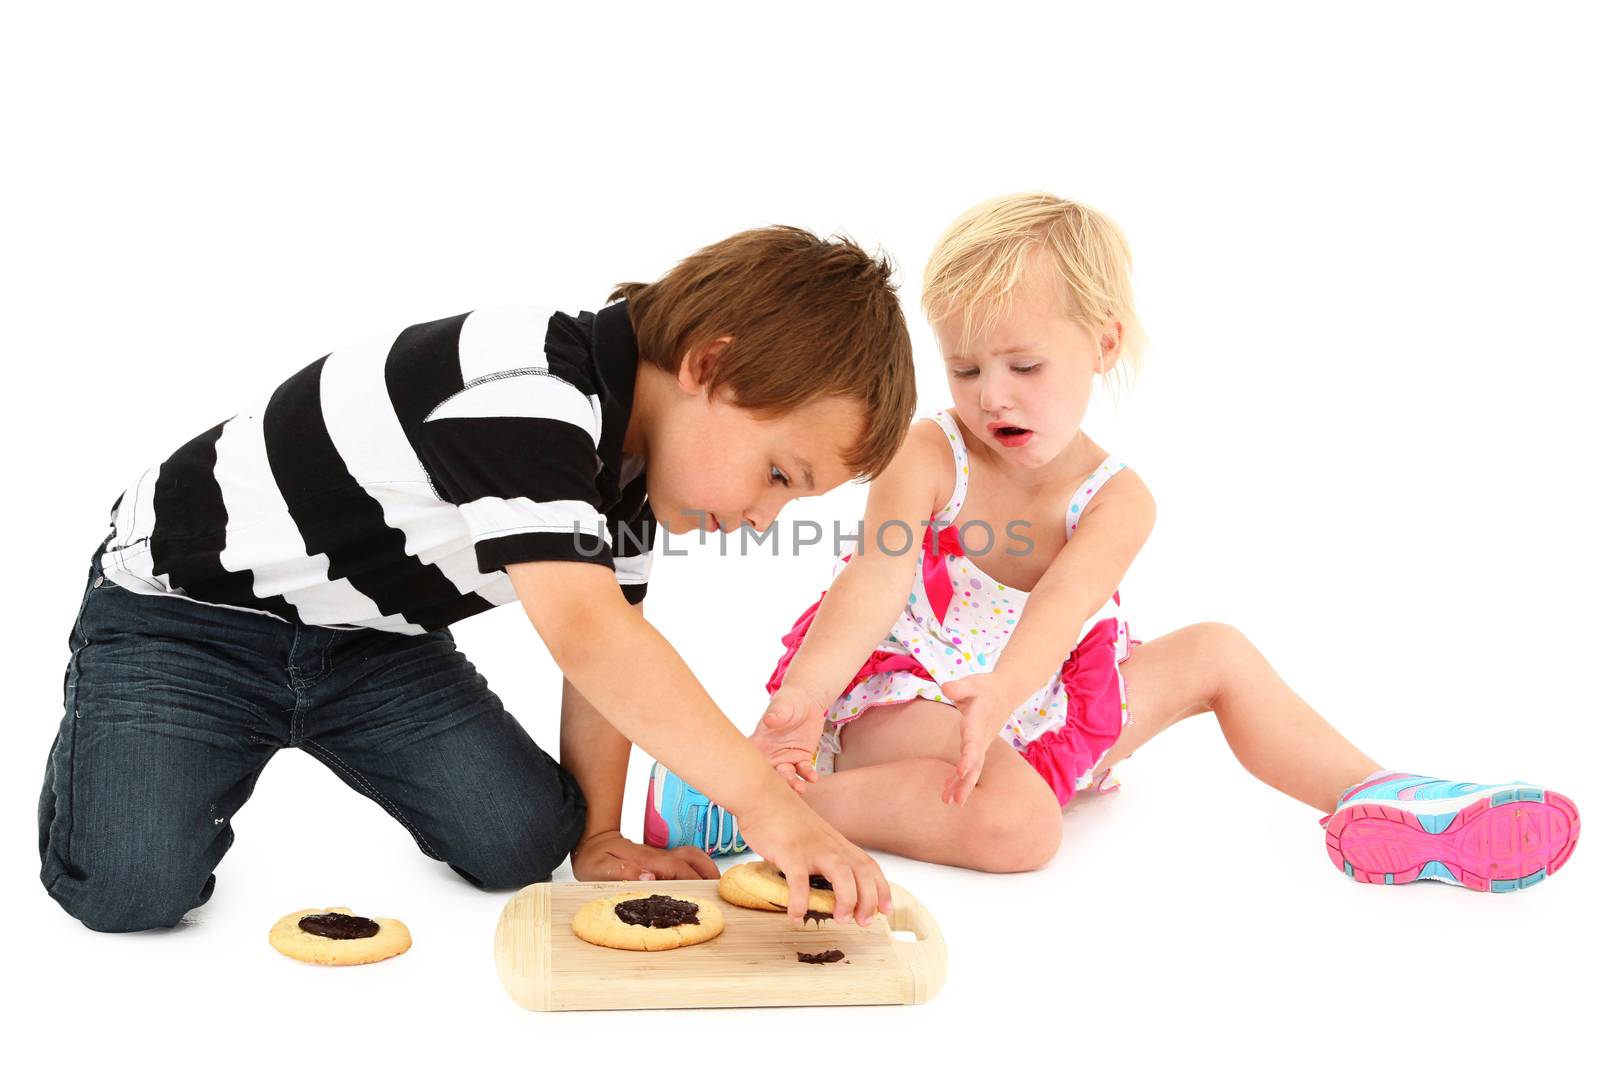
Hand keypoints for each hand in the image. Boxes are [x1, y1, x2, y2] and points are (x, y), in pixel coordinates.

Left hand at [570, 830, 720, 881]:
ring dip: (708, 868)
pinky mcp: (661, 859)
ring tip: (717, 887)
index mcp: (647, 860)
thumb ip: (623, 871)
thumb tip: (649, 876)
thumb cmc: (594, 858)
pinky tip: (702, 881)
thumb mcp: (600, 868)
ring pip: (693, 855)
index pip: (677, 868)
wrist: (591, 841)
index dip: (693, 880)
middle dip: (709, 874)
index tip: (704, 894)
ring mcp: (662, 856)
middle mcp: (659, 856)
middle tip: (719, 892)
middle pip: (693, 857)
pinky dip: (700, 868)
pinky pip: (687, 859)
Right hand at [735, 787, 893, 925]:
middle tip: (863, 922)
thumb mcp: (815, 837)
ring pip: (841, 874)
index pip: (869, 866)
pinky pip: (798, 881)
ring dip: (846, 900)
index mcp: (838, 844)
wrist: (763, 795)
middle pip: (862, 872)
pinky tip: (795, 916)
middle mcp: (831, 846)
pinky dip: (800, 901)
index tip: (886, 909)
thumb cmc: (785, 819)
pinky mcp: (790, 853)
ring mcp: (812, 849)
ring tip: (840, 920)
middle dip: (869, 900)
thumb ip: (824, 857)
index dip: (881, 889)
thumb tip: (826, 885)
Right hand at [748, 686, 827, 794]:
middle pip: (769, 774)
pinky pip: (803, 771)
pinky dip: (808, 775)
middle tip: (782, 788)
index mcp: (759, 743)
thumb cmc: (789, 701)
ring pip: (787, 776)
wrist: (807, 702)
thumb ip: (776, 715)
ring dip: (792, 784)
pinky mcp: (801, 759)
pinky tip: (813, 777)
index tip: (753, 784)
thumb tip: (769, 721)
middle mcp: (770, 755)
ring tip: (800, 788)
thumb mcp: (783, 706)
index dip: (749, 773)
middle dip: (775, 783)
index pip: (750, 760)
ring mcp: (786, 758)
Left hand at [938, 673, 1012, 805]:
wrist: (1005, 693)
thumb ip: (960, 687)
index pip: (973, 741)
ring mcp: (982, 744)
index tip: (961, 771)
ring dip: (962, 786)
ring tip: (948, 802)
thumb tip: (946, 688)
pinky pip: (971, 767)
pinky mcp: (979, 747)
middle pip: (976, 763)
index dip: (968, 756)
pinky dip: (959, 780)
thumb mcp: (973, 683)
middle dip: (967, 781)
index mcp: (979, 721)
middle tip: (956, 800)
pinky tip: (947, 792)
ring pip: (974, 769)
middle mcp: (982, 737)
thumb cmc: (985, 687)